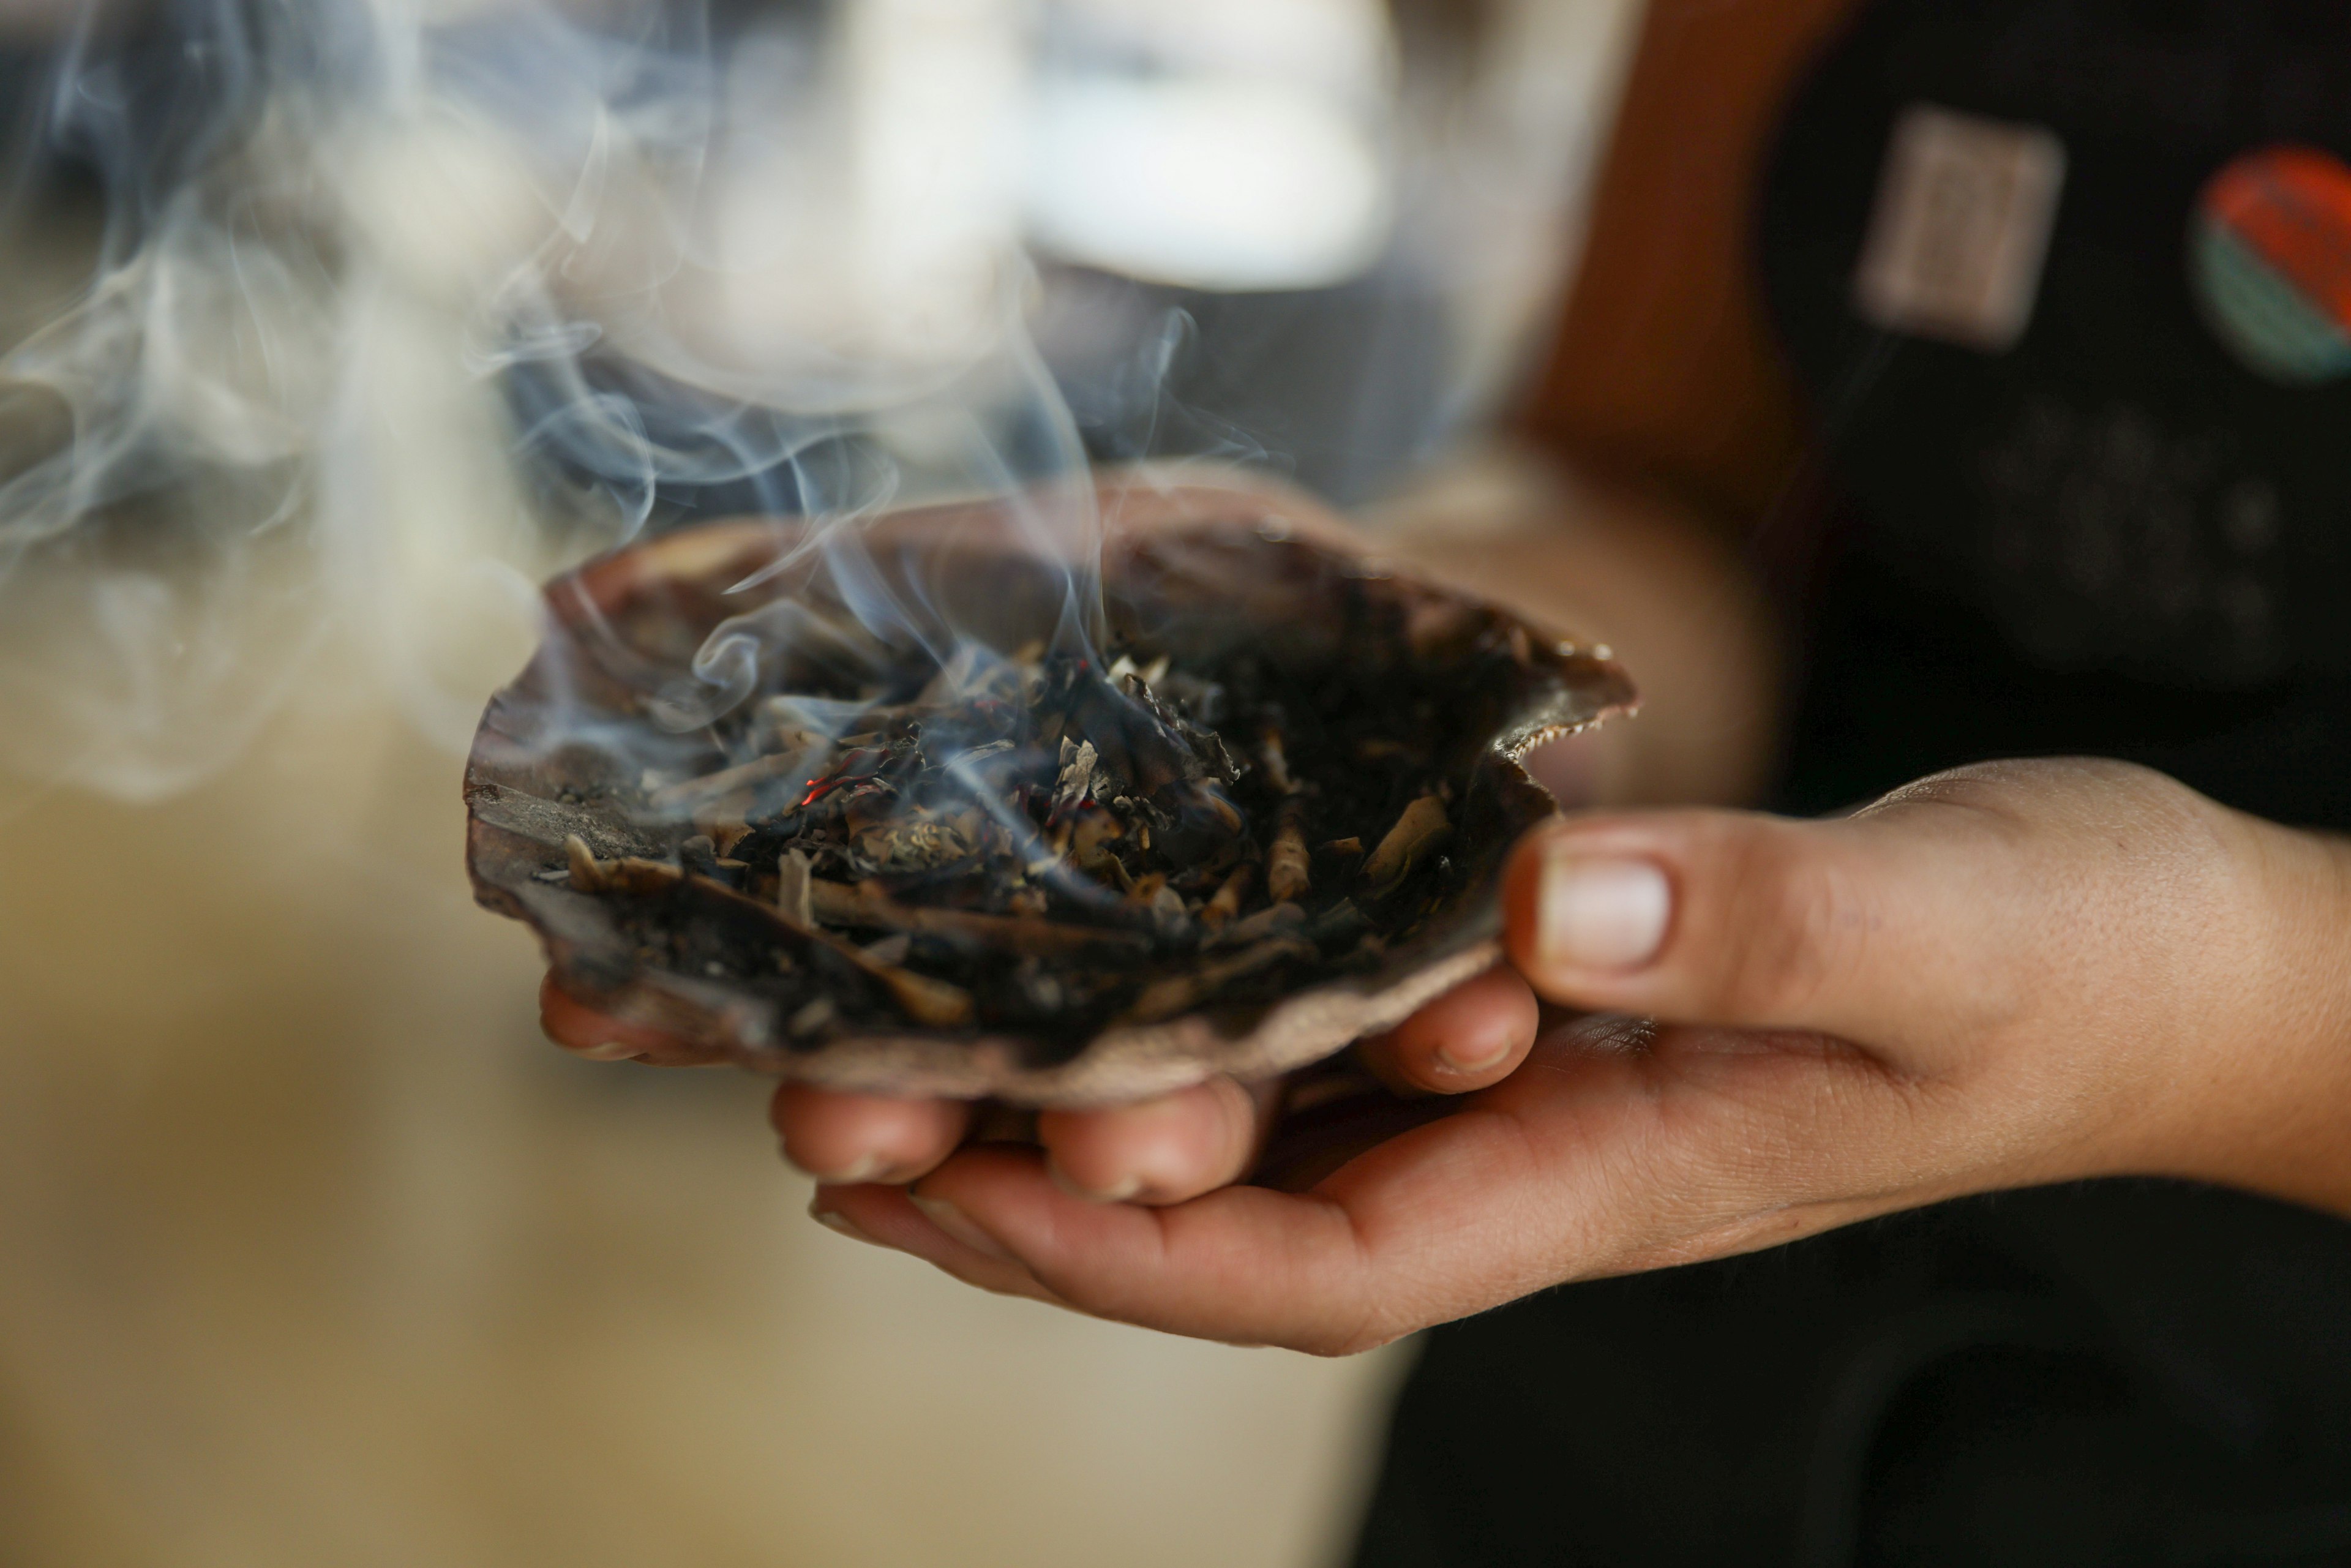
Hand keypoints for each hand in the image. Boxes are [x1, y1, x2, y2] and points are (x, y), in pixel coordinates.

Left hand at [770, 759, 2350, 1351]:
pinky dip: (1215, 1015)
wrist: (2155, 958)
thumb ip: (1761, 917)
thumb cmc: (2076, 963)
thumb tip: (1545, 901)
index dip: (1125, 1249)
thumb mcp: (1944, 935)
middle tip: (840, 1115)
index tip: (949, 1198)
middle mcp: (1546, 1153)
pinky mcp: (1555, 1007)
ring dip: (1093, 1104)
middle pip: (1248, 1208)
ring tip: (903, 1057)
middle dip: (1038, 1185)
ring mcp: (1544, 1090)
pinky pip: (1350, 1033)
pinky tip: (1115, 972)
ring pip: (1276, 1127)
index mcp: (1619, 1177)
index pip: (1327, 1259)